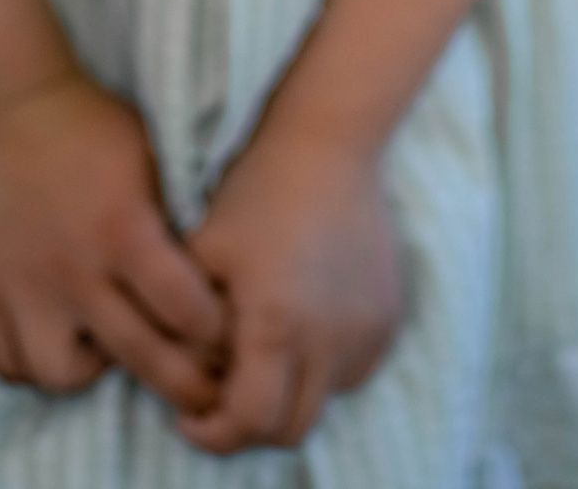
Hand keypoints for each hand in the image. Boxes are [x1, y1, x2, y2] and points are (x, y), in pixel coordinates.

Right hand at [0, 71, 226, 411]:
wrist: (17, 103)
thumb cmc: (97, 127)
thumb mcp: (154, 162)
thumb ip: (177, 224)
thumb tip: (218, 277)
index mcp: (125, 231)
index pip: (186, 311)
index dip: (219, 332)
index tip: (235, 334)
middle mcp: (77, 271)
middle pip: (142, 357)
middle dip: (188, 384)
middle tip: (210, 389)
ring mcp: (29, 287)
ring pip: (62, 375)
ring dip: (96, 373)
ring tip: (115, 349)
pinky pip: (9, 361)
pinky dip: (37, 363)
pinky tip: (66, 340)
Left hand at [176, 125, 402, 452]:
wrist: (326, 144)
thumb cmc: (254, 192)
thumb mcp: (202, 254)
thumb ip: (191, 328)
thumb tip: (192, 382)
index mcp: (277, 324)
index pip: (249, 423)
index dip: (213, 432)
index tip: (190, 416)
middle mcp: (329, 339)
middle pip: (290, 429)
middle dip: (251, 425)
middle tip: (223, 397)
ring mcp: (366, 331)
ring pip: (325, 400)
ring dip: (290, 393)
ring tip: (263, 352)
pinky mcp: (388, 317)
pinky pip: (352, 369)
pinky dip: (323, 367)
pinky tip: (301, 323)